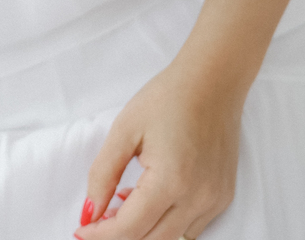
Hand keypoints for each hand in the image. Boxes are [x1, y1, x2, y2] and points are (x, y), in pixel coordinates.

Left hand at [74, 59, 243, 239]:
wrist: (213, 80)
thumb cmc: (168, 98)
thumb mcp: (124, 129)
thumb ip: (103, 174)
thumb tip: (89, 213)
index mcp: (171, 180)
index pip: (130, 229)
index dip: (100, 235)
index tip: (81, 230)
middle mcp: (198, 198)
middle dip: (119, 236)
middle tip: (97, 219)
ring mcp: (214, 201)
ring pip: (172, 239)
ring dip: (143, 232)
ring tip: (121, 203)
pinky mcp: (223, 197)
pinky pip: (190, 227)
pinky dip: (166, 223)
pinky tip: (149, 198)